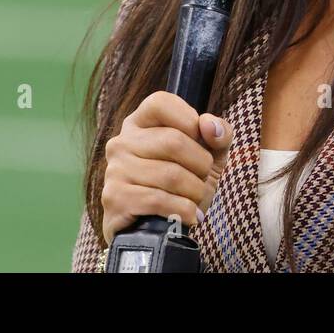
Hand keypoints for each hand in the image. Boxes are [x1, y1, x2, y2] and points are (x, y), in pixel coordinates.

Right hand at [100, 90, 232, 241]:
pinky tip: (188, 215)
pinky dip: (183, 210)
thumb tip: (210, 127)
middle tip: (203, 178)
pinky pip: (159, 200)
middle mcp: (122, 142)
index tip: (200, 140)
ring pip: (170, 174)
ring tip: (195, 199)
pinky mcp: (115, 198)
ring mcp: (115, 170)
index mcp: (140, 122)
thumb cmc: (183, 183)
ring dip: (195, 192)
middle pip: (173, 141)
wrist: (159, 230)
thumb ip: (219, 133)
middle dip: (201, 165)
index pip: (161, 102)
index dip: (189, 119)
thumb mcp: (209, 154)